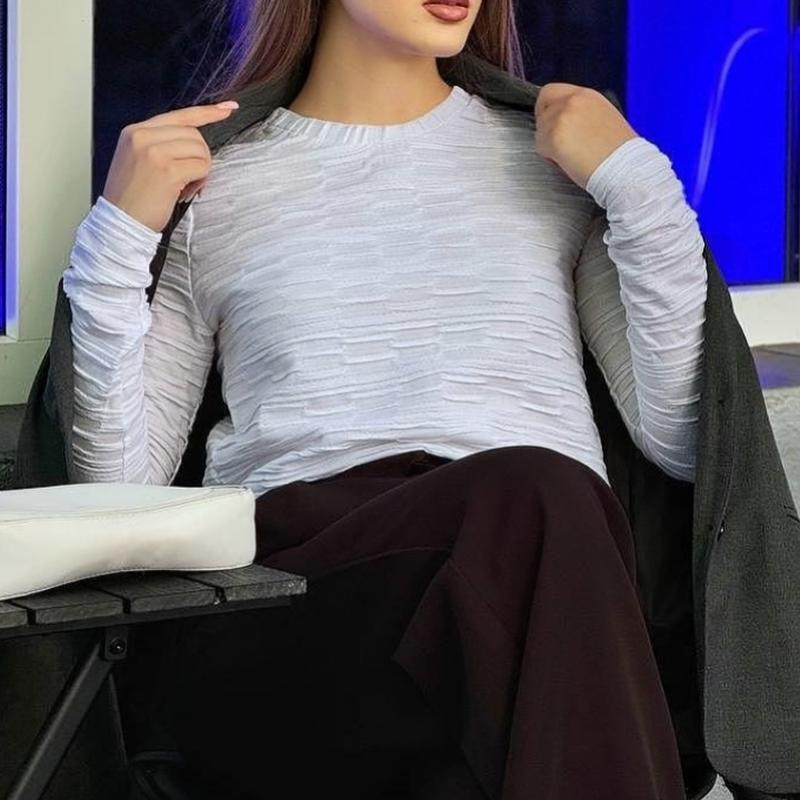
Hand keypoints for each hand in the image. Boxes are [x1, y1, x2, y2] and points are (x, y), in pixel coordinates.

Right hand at [101, 101, 238, 233]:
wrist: (120, 222)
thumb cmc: (132, 198)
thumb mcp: (138, 160)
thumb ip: (160, 144)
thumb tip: (194, 141)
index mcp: (135, 131)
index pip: (179, 115)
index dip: (207, 112)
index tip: (228, 108)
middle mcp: (143, 136)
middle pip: (194, 133)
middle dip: (199, 156)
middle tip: (188, 178)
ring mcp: (155, 151)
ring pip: (200, 150)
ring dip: (200, 171)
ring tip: (183, 186)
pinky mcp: (168, 170)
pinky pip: (201, 167)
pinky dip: (200, 181)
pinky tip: (185, 191)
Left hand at [534, 83, 638, 190]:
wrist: (625, 168)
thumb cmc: (620, 153)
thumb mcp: (605, 119)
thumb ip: (583, 115)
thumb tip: (569, 124)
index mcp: (588, 95)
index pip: (553, 91)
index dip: (549, 108)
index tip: (553, 123)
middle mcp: (574, 101)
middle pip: (543, 105)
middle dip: (545, 123)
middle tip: (556, 141)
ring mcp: (562, 117)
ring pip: (540, 130)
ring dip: (549, 144)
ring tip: (571, 156)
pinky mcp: (554, 137)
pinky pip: (541, 148)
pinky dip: (550, 158)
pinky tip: (568, 163)